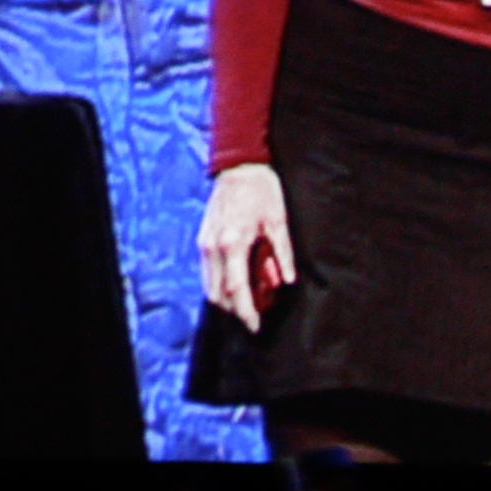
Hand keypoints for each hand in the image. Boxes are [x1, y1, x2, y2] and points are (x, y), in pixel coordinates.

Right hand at [198, 163, 293, 333]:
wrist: (239, 166)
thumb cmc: (262, 190)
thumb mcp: (279, 220)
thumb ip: (282, 252)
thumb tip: (287, 280)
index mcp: (233, 243)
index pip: (236, 289)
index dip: (246, 311)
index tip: (255, 325)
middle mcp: (213, 248)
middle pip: (218, 294)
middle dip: (235, 310)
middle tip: (255, 315)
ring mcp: (204, 244)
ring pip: (209, 286)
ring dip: (227, 299)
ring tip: (249, 301)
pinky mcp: (203, 240)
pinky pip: (209, 272)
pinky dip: (221, 283)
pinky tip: (238, 282)